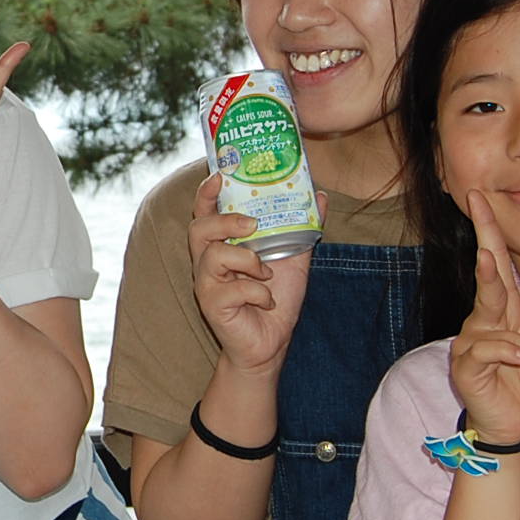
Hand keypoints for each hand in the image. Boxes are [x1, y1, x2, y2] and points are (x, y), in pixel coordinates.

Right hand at [189, 173, 318, 376]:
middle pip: (199, 227)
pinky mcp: (212, 305)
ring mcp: (206, 284)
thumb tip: (320, 196)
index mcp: (223, 244)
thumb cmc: (275, 299)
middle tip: (253, 224)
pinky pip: (234, 289)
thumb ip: (303, 227)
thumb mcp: (295, 258)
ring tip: (267, 273)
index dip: (206, 192)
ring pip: (214, 256)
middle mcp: (208, 261)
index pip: (204, 212)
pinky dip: (259, 292)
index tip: (221, 176)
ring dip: (248, 260)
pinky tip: (267, 300)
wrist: (272, 343)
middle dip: (226, 220)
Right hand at [448, 193, 519, 445]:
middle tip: (481, 208)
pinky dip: (513, 353)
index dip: (490, 230)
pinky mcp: (466, 363)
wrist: (510, 421)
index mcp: (508, 308)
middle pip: (487, 272)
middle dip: (485, 238)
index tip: (480, 197)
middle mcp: (486, 317)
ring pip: (499, 320)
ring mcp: (473, 339)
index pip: (499, 262)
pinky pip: (490, 349)